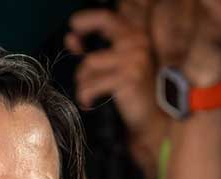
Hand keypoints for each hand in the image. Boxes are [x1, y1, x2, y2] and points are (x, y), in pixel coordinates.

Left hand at [66, 8, 158, 135]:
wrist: (150, 117)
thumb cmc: (131, 92)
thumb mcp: (115, 66)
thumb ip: (95, 49)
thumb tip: (70, 37)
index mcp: (135, 36)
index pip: (107, 17)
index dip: (86, 20)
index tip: (72, 27)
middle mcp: (138, 42)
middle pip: (99, 34)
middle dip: (82, 58)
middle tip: (79, 65)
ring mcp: (134, 59)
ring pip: (88, 65)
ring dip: (83, 82)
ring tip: (91, 93)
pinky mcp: (128, 78)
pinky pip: (90, 85)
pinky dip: (85, 96)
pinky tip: (89, 102)